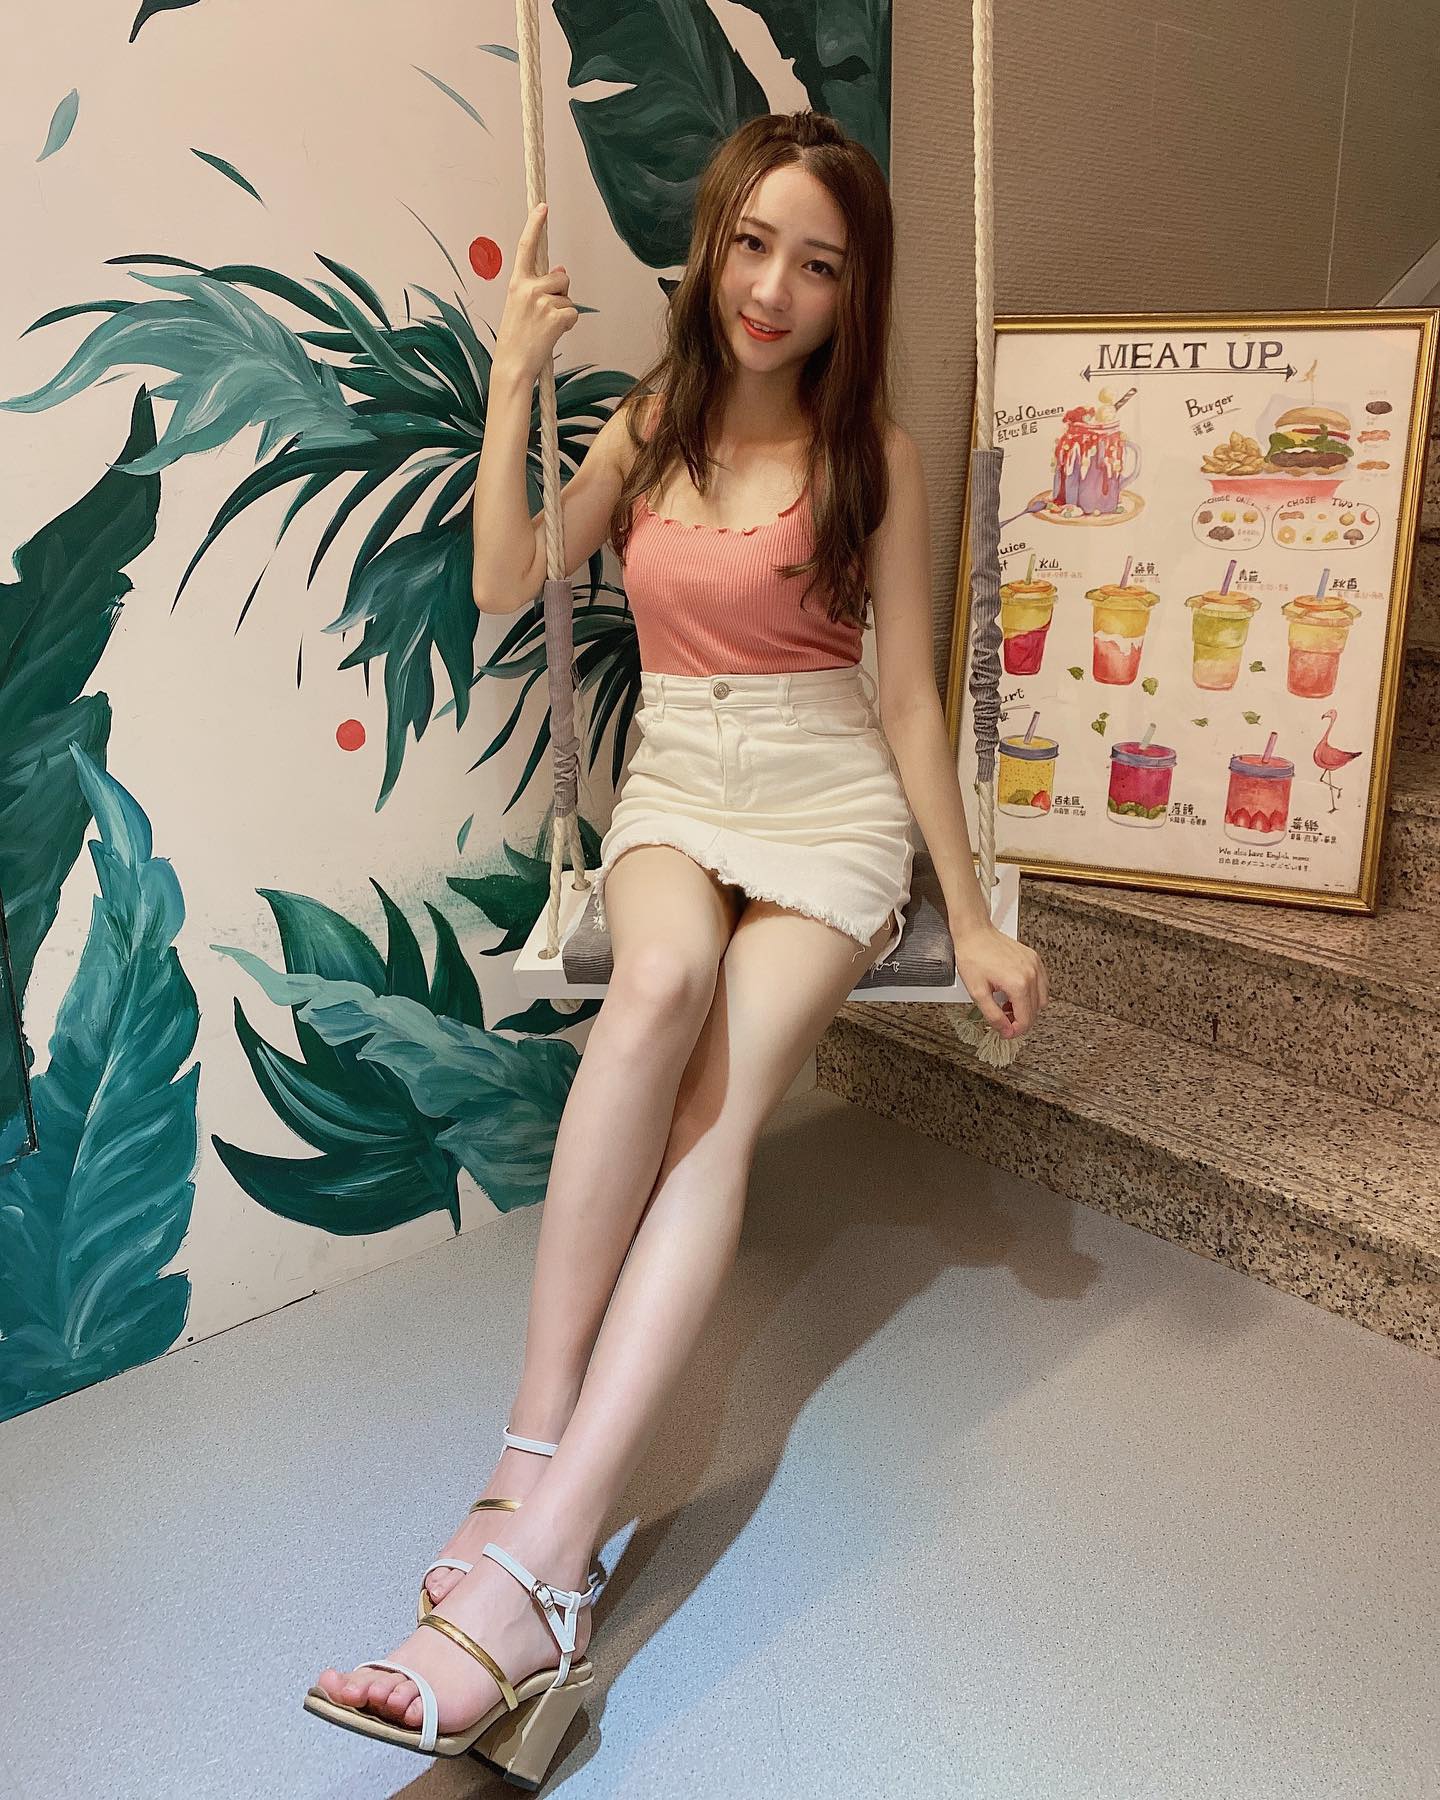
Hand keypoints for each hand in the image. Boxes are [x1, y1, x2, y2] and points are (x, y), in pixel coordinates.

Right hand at [494, 202, 578, 385]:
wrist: (512, 365)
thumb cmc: (517, 337)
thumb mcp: (522, 307)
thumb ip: (540, 286)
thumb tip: (563, 270)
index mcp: (516, 283)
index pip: (526, 247)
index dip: (535, 225)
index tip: (542, 206)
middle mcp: (528, 288)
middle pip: (561, 277)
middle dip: (562, 292)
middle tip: (545, 315)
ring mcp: (542, 301)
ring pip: (568, 295)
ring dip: (564, 310)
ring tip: (546, 327)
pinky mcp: (555, 315)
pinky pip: (573, 313)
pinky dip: (568, 325)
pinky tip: (552, 334)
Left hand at [949, 920, 1048, 1040]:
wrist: (975, 933)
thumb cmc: (973, 956)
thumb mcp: (977, 992)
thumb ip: (993, 1015)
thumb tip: (1005, 1030)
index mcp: (1018, 984)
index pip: (1025, 1019)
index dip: (1015, 1031)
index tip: (1005, 1032)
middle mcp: (1031, 975)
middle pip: (1035, 1011)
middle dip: (1020, 1021)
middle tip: (1004, 1020)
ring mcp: (1035, 966)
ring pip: (1042, 999)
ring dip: (1027, 1008)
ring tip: (1008, 1006)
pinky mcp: (1034, 959)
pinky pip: (1042, 984)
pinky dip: (1032, 994)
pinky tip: (1015, 993)